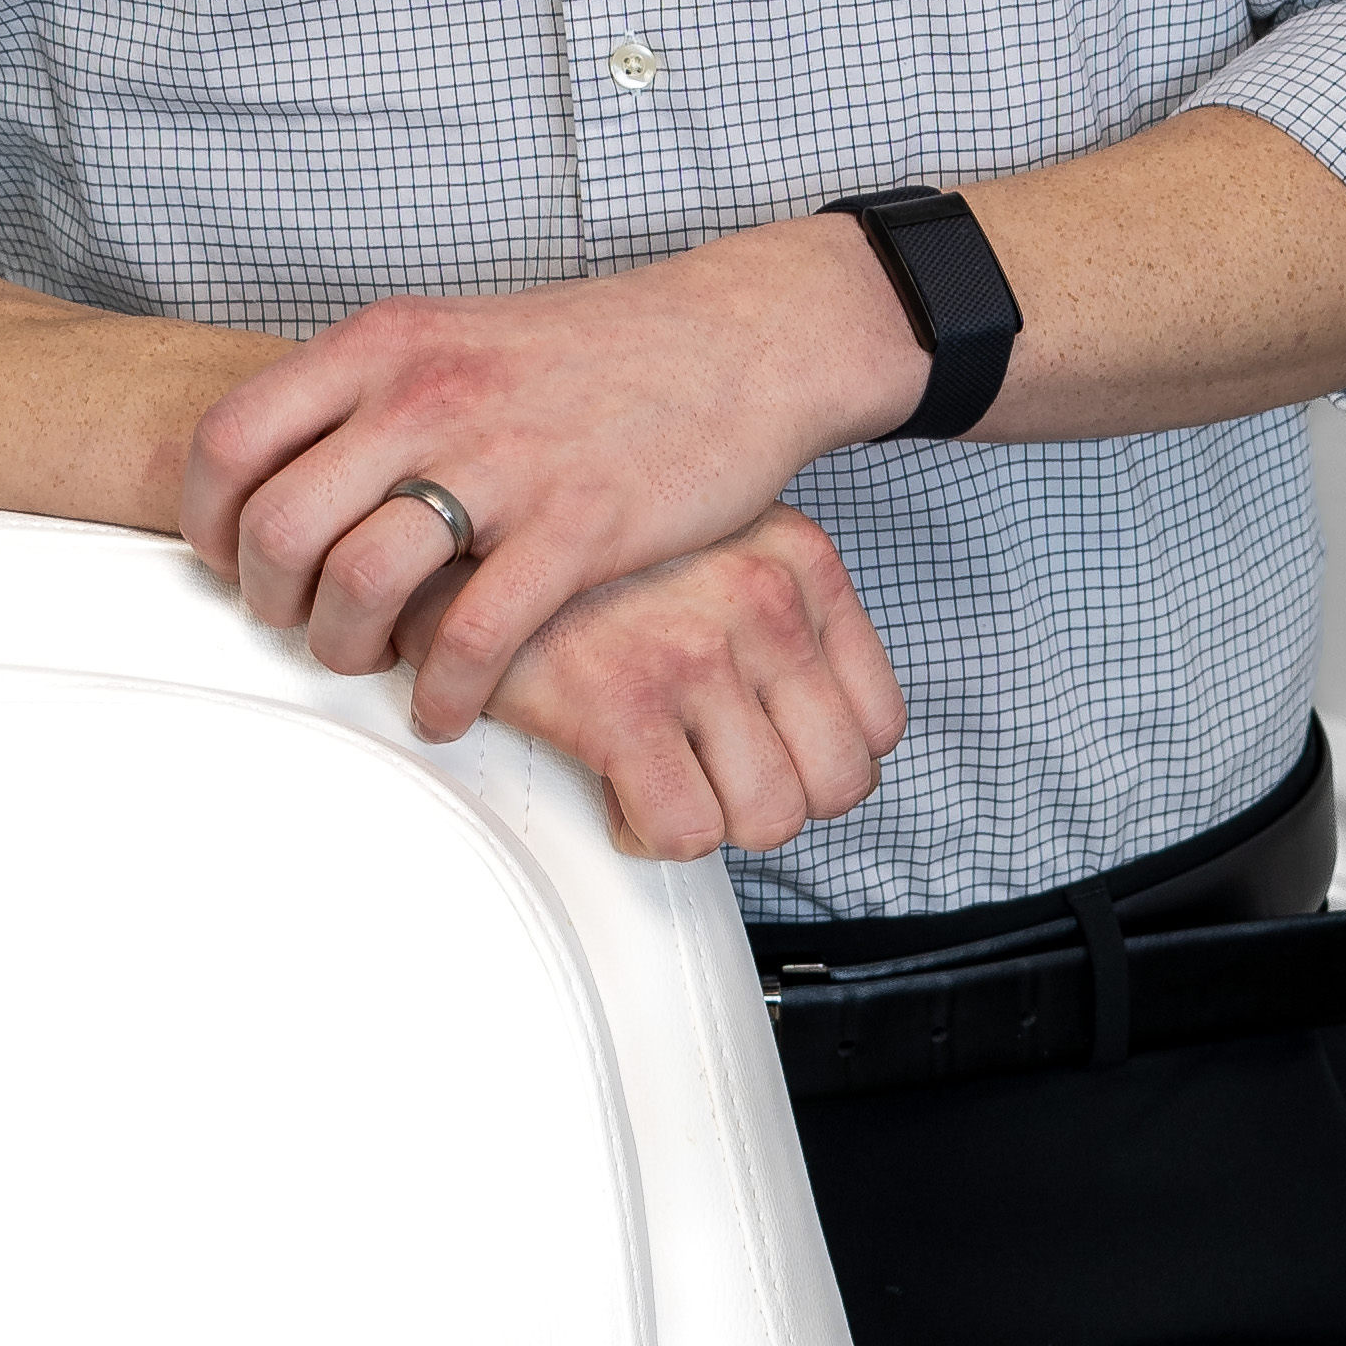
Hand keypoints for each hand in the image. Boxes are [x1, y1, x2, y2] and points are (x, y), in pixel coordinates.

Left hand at [180, 215, 922, 736]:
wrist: (731, 340)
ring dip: (345, 652)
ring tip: (374, 662)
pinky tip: (448, 705)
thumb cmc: (584, 353)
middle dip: (271, 603)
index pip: (228, 440)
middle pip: (277, 528)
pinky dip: (440, 693)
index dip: (207, 522)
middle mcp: (426, 395)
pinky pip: (471, 638)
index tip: (233, 561)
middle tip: (302, 623)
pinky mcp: (577, 528)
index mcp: (385, 343)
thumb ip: (365, 394)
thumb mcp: (451, 336)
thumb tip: (277, 473)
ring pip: (359, 585)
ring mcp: (502, 462)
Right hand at [403, 507, 905, 861]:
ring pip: (769, 818)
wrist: (466, 513)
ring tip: (660, 776)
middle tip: (707, 775)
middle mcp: (763, 598)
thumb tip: (815, 727)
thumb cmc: (589, 538)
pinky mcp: (622, 700)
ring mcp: (696, 648)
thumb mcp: (717, 534)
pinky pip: (686, 831)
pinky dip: (647, 830)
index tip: (762, 754)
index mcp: (798, 558)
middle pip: (837, 785)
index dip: (817, 761)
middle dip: (770, 801)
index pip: (879, 724)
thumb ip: (772, 606)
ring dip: (711, 818)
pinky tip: (614, 785)